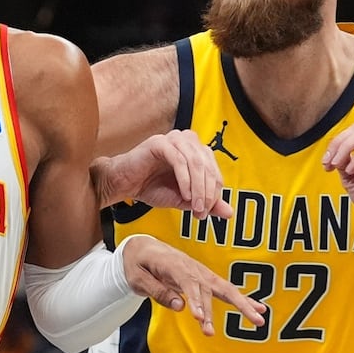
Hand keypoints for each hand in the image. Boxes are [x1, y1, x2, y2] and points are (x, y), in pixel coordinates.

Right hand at [94, 131, 233, 218]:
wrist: (124, 185)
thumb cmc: (152, 188)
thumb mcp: (184, 199)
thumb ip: (206, 203)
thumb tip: (229, 213)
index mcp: (196, 151)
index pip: (215, 171)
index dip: (214, 193)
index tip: (205, 212)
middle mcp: (188, 141)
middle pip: (208, 166)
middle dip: (207, 192)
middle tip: (201, 211)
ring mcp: (174, 139)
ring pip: (196, 162)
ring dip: (198, 188)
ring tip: (194, 206)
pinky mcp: (160, 142)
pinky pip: (179, 160)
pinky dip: (185, 179)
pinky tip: (184, 194)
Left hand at [121, 235, 265, 335]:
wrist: (142, 247)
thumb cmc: (137, 263)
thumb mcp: (138, 278)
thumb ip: (157, 291)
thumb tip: (180, 306)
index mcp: (174, 264)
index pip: (189, 284)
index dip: (195, 301)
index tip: (198, 318)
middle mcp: (192, 267)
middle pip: (212, 287)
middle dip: (228, 305)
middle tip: (241, 323)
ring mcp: (201, 272)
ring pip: (224, 289)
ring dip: (241, 305)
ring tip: (259, 321)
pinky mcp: (205, 278)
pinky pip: (224, 290)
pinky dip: (242, 299)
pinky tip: (258, 310)